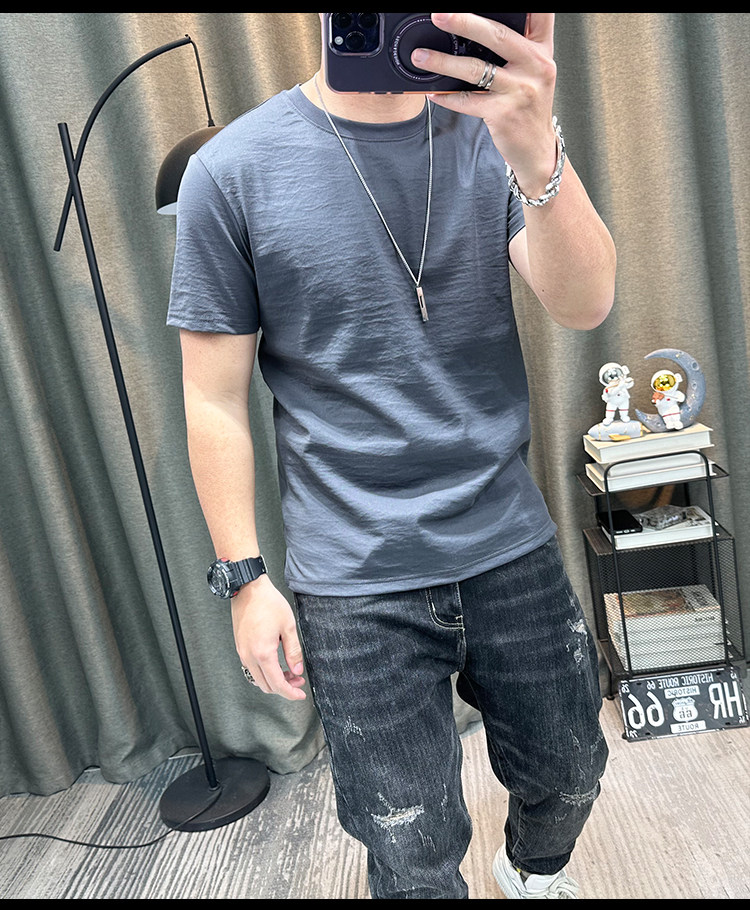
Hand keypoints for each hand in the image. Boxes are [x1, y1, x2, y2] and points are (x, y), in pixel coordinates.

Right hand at [231, 574, 306, 699]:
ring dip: (273, 680)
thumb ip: (293, 652)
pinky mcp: (240, 647)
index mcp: (263, 653)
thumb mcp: (288, 626)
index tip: (300, 695)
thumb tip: (297, 670)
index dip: (290, 693)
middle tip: (298, 681)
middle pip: (266, 685)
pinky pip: (251, 668)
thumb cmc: (268, 603)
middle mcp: (249, 656)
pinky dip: (264, 671)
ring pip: (257, 678)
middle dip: (284, 687)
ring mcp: (242, 652)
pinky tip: (275, 663)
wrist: (248, 589)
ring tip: (289, 672)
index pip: (277, 684)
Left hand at [412, 13, 557, 197]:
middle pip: (497, 36)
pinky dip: (447, 97)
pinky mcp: (503, 114)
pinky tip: (432, 92)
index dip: (518, 4)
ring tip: (421, 56)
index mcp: (541, 50)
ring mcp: (520, 91)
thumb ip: (516, 46)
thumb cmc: (528, 106)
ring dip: (443, 62)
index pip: (539, 14)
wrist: (535, 148)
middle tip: (439, 16)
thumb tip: (474, 28)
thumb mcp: (533, 71)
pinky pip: (467, 101)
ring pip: (476, 69)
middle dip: (464, 22)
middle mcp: (535, 66)